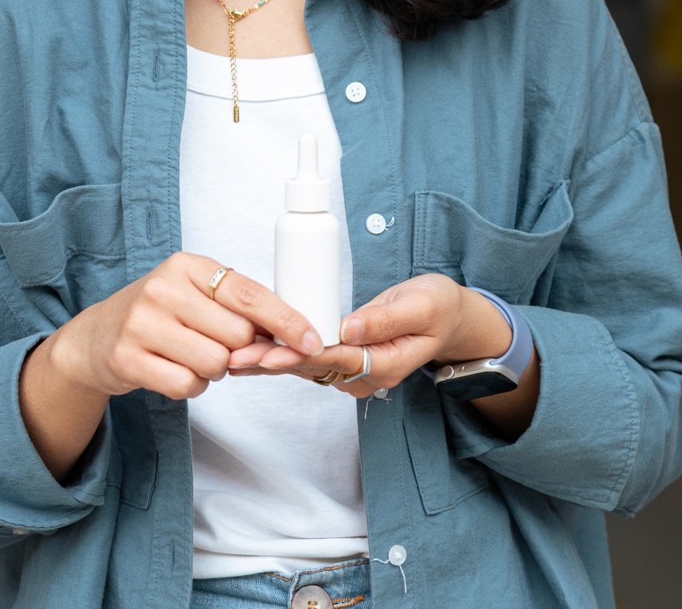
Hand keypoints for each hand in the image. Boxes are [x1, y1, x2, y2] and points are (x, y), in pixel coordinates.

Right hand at [48, 252, 325, 402]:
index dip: (286, 320)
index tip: (312, 340)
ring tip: (192, 355)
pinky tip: (174, 369)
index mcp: (188, 265)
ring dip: (214, 370)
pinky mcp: (128, 358)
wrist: (96, 337)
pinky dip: (191, 386)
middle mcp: (164, 288)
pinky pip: (187, 385)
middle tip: (217, 344)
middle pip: (237, 336)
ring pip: (215, 364)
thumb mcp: (195, 292)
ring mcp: (143, 323)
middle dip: (239, 350)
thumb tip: (293, 333)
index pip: (249, 293)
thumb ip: (236, 305)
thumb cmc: (162, 314)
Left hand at [226, 274, 513, 398]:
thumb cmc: (438, 307)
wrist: (449, 318)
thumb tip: (347, 327)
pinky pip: (309, 357)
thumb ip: (385, 319)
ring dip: (269, 359)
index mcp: (381, 365)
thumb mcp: (421, 306)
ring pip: (304, 365)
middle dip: (270, 361)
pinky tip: (254, 343)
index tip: (266, 352)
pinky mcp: (344, 358)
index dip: (296, 355)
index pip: (330, 361)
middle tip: (233, 356)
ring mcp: (352, 370)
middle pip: (309, 368)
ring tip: (232, 352)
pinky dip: (282, 350)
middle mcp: (362, 375)